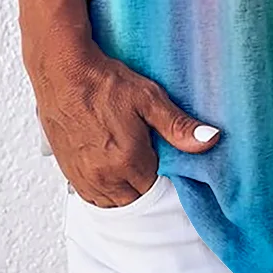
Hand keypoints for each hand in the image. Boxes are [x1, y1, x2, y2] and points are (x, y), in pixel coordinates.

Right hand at [26, 32, 220, 207]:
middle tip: (146, 155)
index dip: (162, 171)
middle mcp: (103, 176)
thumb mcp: (149, 97)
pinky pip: (90, 197)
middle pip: (134, 199)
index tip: (162, 154)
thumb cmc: (104, 81)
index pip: (156, 187)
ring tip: (128, 162)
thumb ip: (178, 125)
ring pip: (112, 201)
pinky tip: (108, 169)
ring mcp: (83, 176)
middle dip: (144, 183)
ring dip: (123, 190)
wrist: (62, 71)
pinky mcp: (67, 171)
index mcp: (127, 161)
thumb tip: (210, 139)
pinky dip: (103, 190)